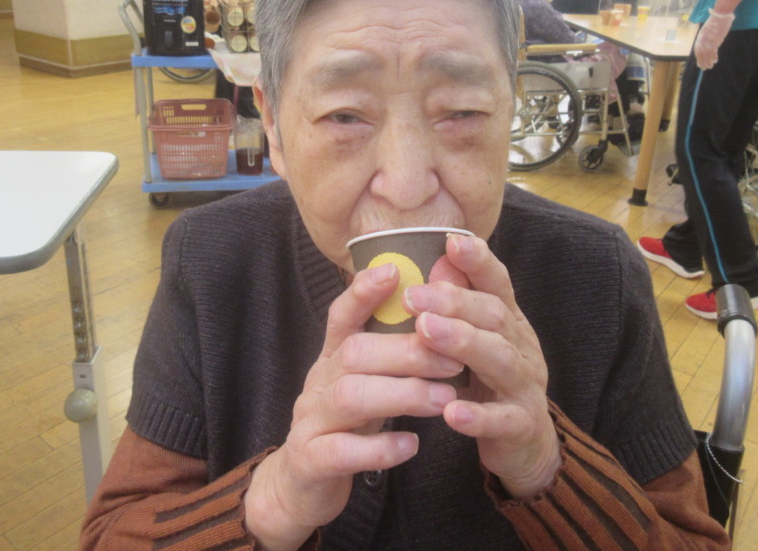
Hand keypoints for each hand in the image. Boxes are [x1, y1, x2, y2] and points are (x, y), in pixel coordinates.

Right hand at [244, 263, 462, 549]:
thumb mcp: (365, 382)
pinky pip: (341, 451)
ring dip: (402, 394)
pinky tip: (411, 444)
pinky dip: (378, 447)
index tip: (393, 271)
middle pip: (355, 352)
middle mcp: (318, 382)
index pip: (341, 316)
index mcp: (332, 359)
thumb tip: (433, 306)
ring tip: (444, 399)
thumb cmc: (346, 424)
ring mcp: (310, 422)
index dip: (363, 292)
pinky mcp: (310, 462)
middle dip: (408, 351)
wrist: (301, 486)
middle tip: (456, 359)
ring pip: (350, 397)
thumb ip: (391, 350)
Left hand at [405, 234, 561, 497]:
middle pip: (494, 316)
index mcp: (509, 323)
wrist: (525, 446)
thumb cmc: (489, 384)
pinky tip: (451, 411)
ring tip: (426, 332)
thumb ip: (460, 305)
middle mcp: (522, 348)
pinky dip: (478, 416)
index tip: (451, 241)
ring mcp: (526, 387)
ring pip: (500, 360)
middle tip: (413, 295)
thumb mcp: (475, 341)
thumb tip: (438, 261)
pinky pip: (503, 420)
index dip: (479, 262)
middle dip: (454, 302)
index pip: (498, 285)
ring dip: (462, 343)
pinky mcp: (522, 426)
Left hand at [693, 9, 734, 69]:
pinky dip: (713, 57)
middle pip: (700, 54)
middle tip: (703, 68)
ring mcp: (708, 41)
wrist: (720, 15)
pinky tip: (715, 61)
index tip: (699, 62)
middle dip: (701, 61)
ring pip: (706, 54)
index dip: (698, 57)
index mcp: (700, 37)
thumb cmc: (715, 21)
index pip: (697, 49)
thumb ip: (706, 37)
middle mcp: (702, 40)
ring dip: (707, 62)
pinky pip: (713, 51)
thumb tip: (708, 43)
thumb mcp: (707, 30)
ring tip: (709, 67)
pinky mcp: (714, 41)